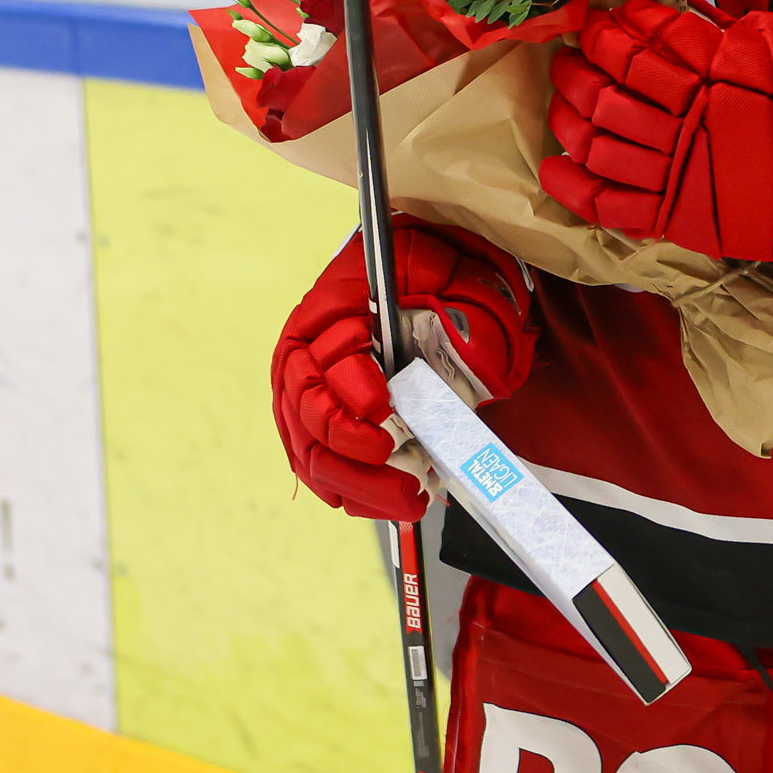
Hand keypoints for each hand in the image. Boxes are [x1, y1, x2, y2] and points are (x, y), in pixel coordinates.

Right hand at [270, 218, 536, 521]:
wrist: (434, 276)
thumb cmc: (438, 272)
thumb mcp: (451, 273)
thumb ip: (455, 311)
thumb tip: (465, 361)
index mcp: (333, 306)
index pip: (323, 356)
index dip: (350, 387)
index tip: (385, 409)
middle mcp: (308, 350)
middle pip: (307, 411)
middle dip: (351, 445)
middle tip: (397, 463)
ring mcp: (310, 390)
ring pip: (311, 450)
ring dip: (355, 481)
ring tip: (405, 497)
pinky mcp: (321, 423)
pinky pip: (321, 467)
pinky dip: (354, 491)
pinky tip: (388, 501)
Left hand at [539, 0, 772, 301]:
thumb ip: (722, 34)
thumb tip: (673, 19)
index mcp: (717, 67)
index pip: (648, 39)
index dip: (616, 25)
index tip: (605, 17)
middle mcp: (693, 115)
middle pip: (611, 88)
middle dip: (581, 65)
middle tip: (570, 53)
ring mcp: (683, 169)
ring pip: (600, 142)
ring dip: (570, 116)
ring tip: (563, 98)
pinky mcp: (681, 215)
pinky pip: (611, 204)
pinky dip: (574, 186)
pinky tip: (555, 167)